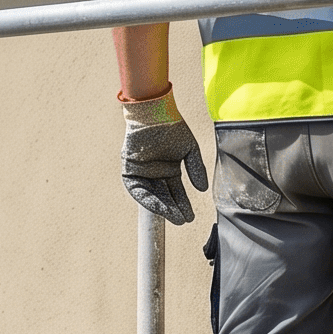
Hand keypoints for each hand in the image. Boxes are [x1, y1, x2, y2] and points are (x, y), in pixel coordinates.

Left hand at [120, 90, 206, 224]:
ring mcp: (142, 172)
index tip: (190, 217)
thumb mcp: (189, 150)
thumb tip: (203, 189)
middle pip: (164, 196)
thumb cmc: (173, 128)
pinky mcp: (129, 170)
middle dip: (173, 209)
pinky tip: (157, 205)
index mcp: (169, 169)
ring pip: (151, 195)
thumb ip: (195, 169)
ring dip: (161, 207)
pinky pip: (137, 189)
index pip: (176, 192)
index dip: (182, 204)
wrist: (155, 113)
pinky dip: (146, 198)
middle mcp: (156, 173)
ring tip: (173, 216)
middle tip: (182, 220)